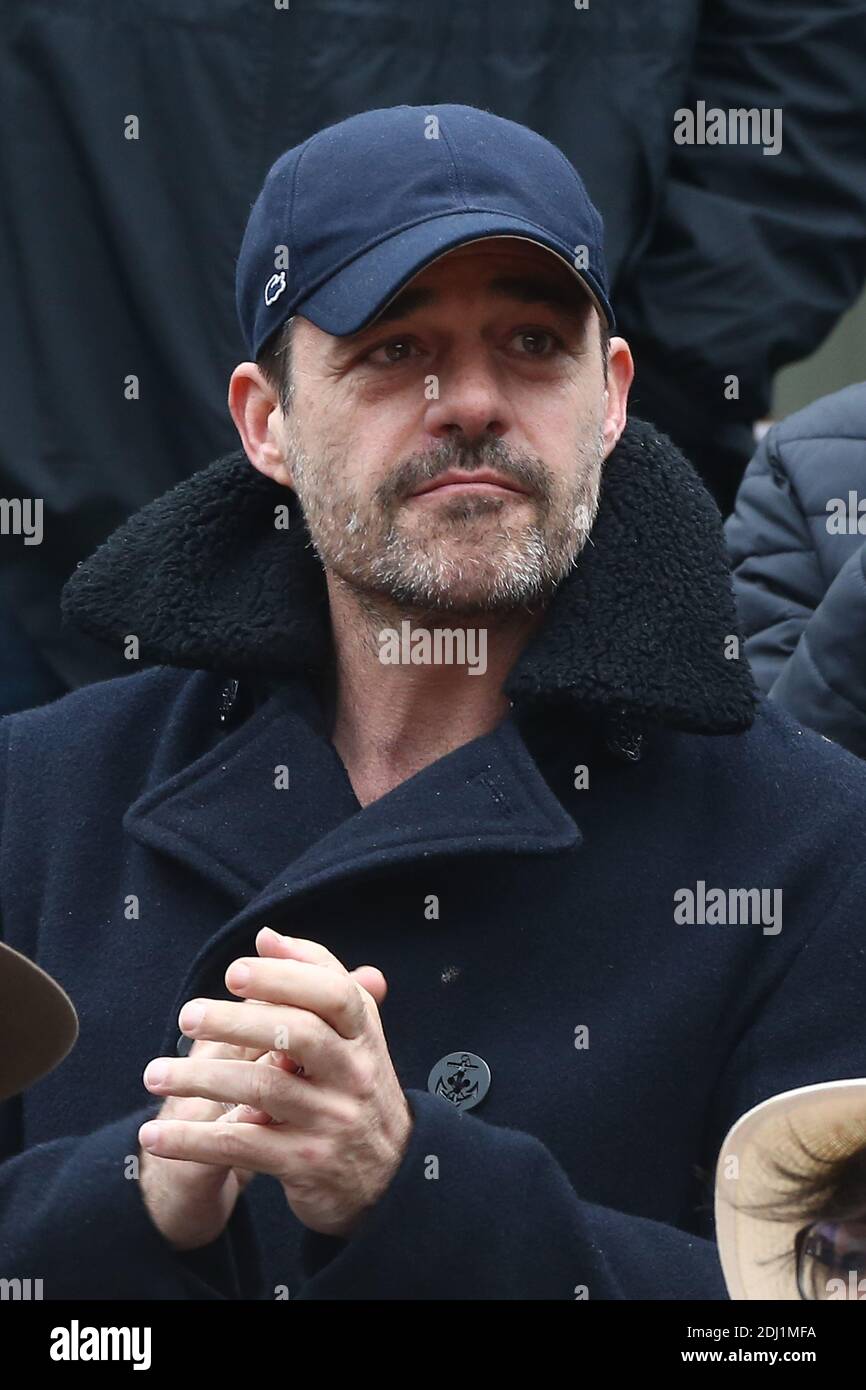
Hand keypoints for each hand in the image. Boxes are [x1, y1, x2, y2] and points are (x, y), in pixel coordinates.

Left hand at [138, 930, 411, 1238]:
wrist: (388, 1175)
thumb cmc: (351, 1085)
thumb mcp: (350, 1034)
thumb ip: (314, 980)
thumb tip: (265, 937)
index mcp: (363, 1034)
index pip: (335, 994)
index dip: (285, 977)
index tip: (234, 971)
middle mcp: (355, 1073)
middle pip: (299, 1034)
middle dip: (237, 1021)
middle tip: (187, 1014)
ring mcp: (332, 1120)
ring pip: (264, 1087)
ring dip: (200, 1078)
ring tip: (154, 1074)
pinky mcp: (305, 1164)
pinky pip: (241, 1146)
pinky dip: (192, 1140)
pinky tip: (154, 1134)